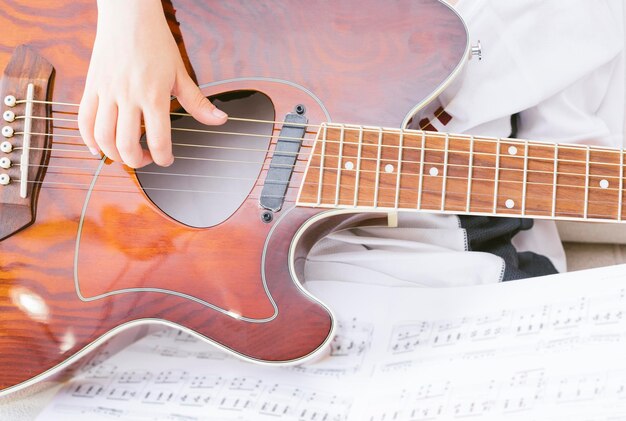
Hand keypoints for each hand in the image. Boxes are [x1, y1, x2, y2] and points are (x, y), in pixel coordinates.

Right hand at [78, 0, 226, 167]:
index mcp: (154, 94)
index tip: (167, 159)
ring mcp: (106, 92)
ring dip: (114, 155)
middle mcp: (128, 95)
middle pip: (126, 144)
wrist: (129, 15)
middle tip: (147, 158)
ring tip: (127, 153)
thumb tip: (220, 120)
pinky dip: (89, 140)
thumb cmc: (156, 42)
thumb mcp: (180, 73)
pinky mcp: (91, 87)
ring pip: (103, 137)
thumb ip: (198, 102)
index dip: (163, 158)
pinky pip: (83, 121)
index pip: (158, 139)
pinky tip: (99, 149)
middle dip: (138, 161)